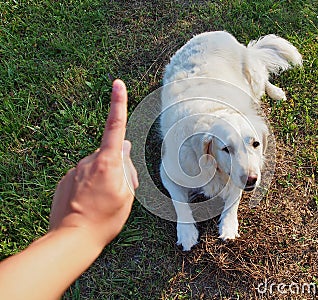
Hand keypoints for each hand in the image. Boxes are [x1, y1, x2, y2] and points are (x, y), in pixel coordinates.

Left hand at [49, 79, 138, 246]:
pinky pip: (83, 176)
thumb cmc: (105, 218)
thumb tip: (123, 147)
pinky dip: (89, 184)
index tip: (117, 84)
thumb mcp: (126, 194)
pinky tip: (90, 203)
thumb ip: (126, 167)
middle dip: (119, 167)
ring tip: (103, 201)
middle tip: (120, 192)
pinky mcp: (65, 180)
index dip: (118, 104)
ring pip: (96, 166)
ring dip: (104, 177)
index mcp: (107, 163)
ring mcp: (74, 171)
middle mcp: (88, 161)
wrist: (72, 238)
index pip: (115, 127)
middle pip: (110, 155)